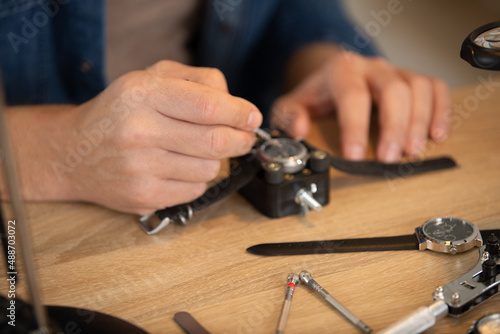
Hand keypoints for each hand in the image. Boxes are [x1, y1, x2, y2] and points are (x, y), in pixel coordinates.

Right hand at [5, 61, 261, 213]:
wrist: (73, 153)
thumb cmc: (120, 112)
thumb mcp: (151, 78)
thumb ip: (197, 80)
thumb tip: (237, 105)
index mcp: (143, 94)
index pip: (208, 106)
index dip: (240, 114)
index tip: (252, 118)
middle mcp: (139, 131)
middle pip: (215, 141)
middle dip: (241, 140)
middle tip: (245, 138)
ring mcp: (140, 168)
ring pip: (209, 169)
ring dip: (216, 160)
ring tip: (199, 151)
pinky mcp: (143, 196)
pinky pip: (195, 190)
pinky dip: (198, 180)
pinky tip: (182, 168)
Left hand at [271, 48, 450, 161]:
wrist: (335, 76)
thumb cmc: (317, 96)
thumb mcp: (293, 105)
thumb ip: (289, 117)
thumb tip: (299, 130)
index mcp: (341, 70)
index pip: (352, 96)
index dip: (355, 128)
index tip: (355, 156)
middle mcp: (373, 67)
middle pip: (393, 90)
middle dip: (394, 127)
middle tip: (390, 159)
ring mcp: (396, 71)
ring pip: (419, 89)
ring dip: (419, 123)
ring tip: (412, 152)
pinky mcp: (414, 79)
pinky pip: (436, 89)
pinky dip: (441, 111)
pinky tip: (436, 136)